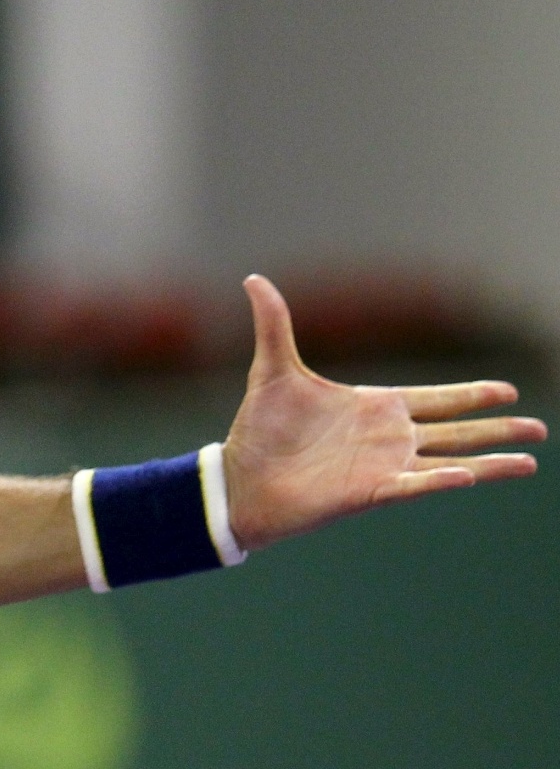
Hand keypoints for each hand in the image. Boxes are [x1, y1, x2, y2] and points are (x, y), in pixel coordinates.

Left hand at [223, 275, 544, 549]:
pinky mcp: (370, 491)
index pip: (436, 400)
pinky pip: (414, 485)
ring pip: (450, 461)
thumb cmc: (258, 430)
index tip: (508, 391)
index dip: (470, 394)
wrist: (238, 478)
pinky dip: (440, 479)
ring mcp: (383, 467)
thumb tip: (253, 277)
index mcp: (375, 408)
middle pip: (455, 430)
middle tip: (538, 428)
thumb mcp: (271, 368)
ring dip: (489, 462)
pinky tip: (469, 475)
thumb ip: (274, 323)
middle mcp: (388, 439)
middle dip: (496, 428)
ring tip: (530, 462)